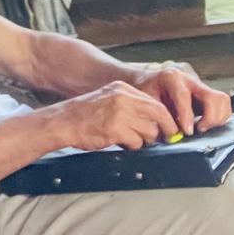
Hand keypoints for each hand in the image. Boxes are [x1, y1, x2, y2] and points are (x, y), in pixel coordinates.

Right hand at [51, 81, 179, 150]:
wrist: (64, 121)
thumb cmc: (86, 114)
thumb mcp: (110, 99)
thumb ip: (131, 106)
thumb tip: (157, 120)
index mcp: (123, 89)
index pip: (156, 103)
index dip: (166, 120)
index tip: (169, 130)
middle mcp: (123, 98)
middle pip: (159, 115)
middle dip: (163, 130)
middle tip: (161, 139)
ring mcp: (119, 113)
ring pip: (149, 131)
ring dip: (143, 140)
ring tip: (128, 138)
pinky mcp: (115, 129)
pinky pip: (136, 143)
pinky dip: (131, 146)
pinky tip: (118, 141)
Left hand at [130, 63, 231, 134]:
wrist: (146, 80)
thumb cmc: (145, 90)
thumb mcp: (147, 101)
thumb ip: (159, 116)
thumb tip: (171, 135)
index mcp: (171, 78)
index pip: (184, 96)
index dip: (187, 116)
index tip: (188, 132)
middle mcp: (189, 79)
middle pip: (213, 97)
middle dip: (210, 118)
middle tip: (200, 130)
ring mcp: (200, 85)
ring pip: (222, 100)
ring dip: (217, 118)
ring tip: (203, 128)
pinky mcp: (206, 93)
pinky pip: (222, 104)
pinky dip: (219, 117)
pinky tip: (205, 124)